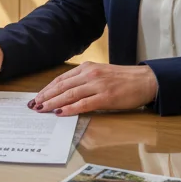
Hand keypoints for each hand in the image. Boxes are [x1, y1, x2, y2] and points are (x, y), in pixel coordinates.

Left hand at [30, 62, 157, 115]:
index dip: (47, 89)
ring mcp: (98, 85)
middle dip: (46, 96)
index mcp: (88, 68)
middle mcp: (90, 74)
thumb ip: (85, 81)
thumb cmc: (124, 80)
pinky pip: (84, 104)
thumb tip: (66, 93)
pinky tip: (60, 113)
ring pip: (70, 95)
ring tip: (42, 110)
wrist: (146, 80)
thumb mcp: (101, 74)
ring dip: (54, 103)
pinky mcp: (106, 97)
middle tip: (34, 105)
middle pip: (62, 86)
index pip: (62, 79)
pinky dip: (70, 109)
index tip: (37, 97)